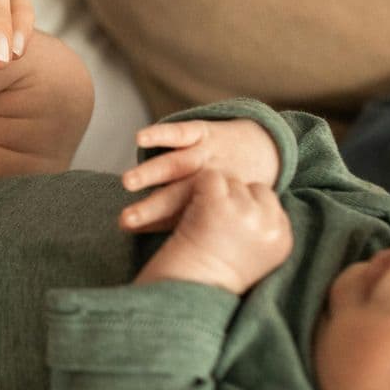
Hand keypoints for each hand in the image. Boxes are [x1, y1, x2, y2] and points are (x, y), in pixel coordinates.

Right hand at [118, 118, 280, 231]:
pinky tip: (139, 139)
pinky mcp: (204, 132)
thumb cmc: (234, 190)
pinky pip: (182, 133)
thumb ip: (192, 225)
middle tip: (126, 219)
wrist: (263, 149)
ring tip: (128, 182)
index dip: (153, 224)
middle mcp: (209, 181)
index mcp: (213, 204)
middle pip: (178, 196)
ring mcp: (207, 156)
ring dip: (152, 173)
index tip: (127, 231)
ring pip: (178, 164)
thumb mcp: (220, 209)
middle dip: (150, 207)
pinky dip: (162, 135)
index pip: (179, 218)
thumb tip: (168, 257)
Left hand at [133, 171, 291, 294]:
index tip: (229, 226)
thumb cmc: (211, 281)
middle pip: (252, 188)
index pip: (270, 202)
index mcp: (284, 240)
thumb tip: (252, 195)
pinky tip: (191, 212)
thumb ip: (262, 228)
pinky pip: (210, 178)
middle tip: (214, 224)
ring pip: (231, 181)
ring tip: (201, 222)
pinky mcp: (219, 204)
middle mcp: (270, 225)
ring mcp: (246, 212)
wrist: (187, 298)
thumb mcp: (254, 257)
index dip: (246, 208)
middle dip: (233, 198)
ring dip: (213, 195)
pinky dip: (197, 190)